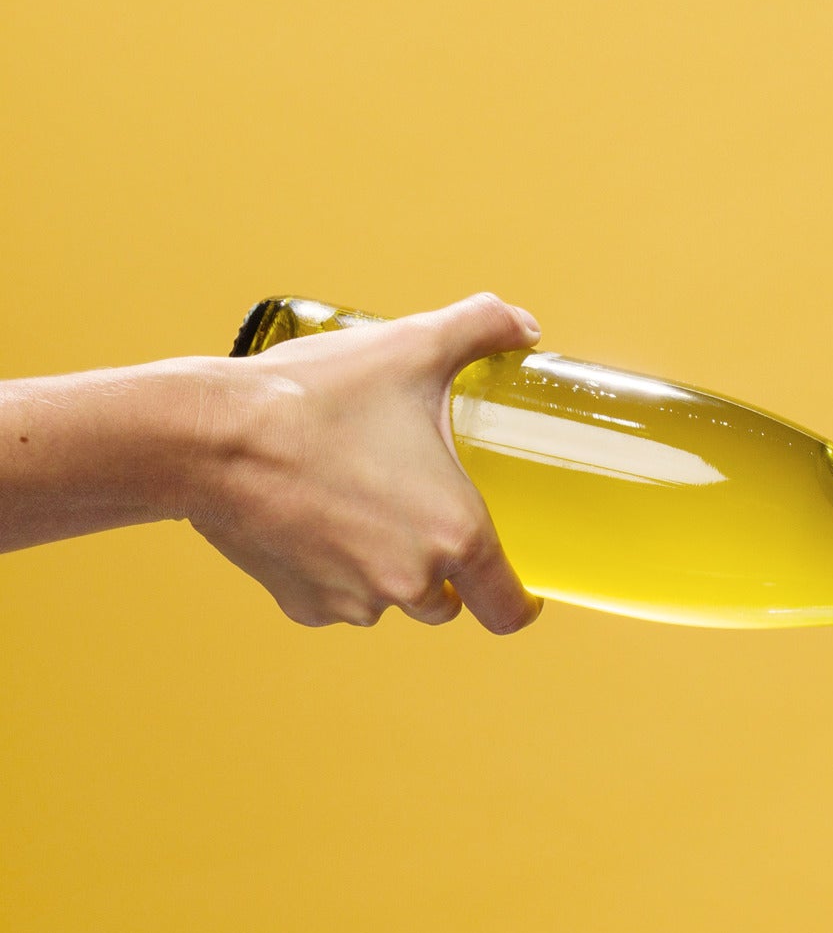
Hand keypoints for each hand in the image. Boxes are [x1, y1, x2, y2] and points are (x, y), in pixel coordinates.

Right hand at [188, 293, 543, 633]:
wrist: (208, 435)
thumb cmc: (315, 396)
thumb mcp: (411, 347)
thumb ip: (480, 328)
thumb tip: (524, 324)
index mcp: (457, 535)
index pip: (508, 608)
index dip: (518, 602)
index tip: (517, 593)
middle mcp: (412, 582)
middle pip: (446, 602)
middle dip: (441, 570)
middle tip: (417, 516)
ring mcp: (356, 601)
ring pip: (388, 601)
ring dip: (385, 570)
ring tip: (356, 506)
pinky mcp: (305, 605)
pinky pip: (334, 601)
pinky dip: (331, 572)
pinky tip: (312, 522)